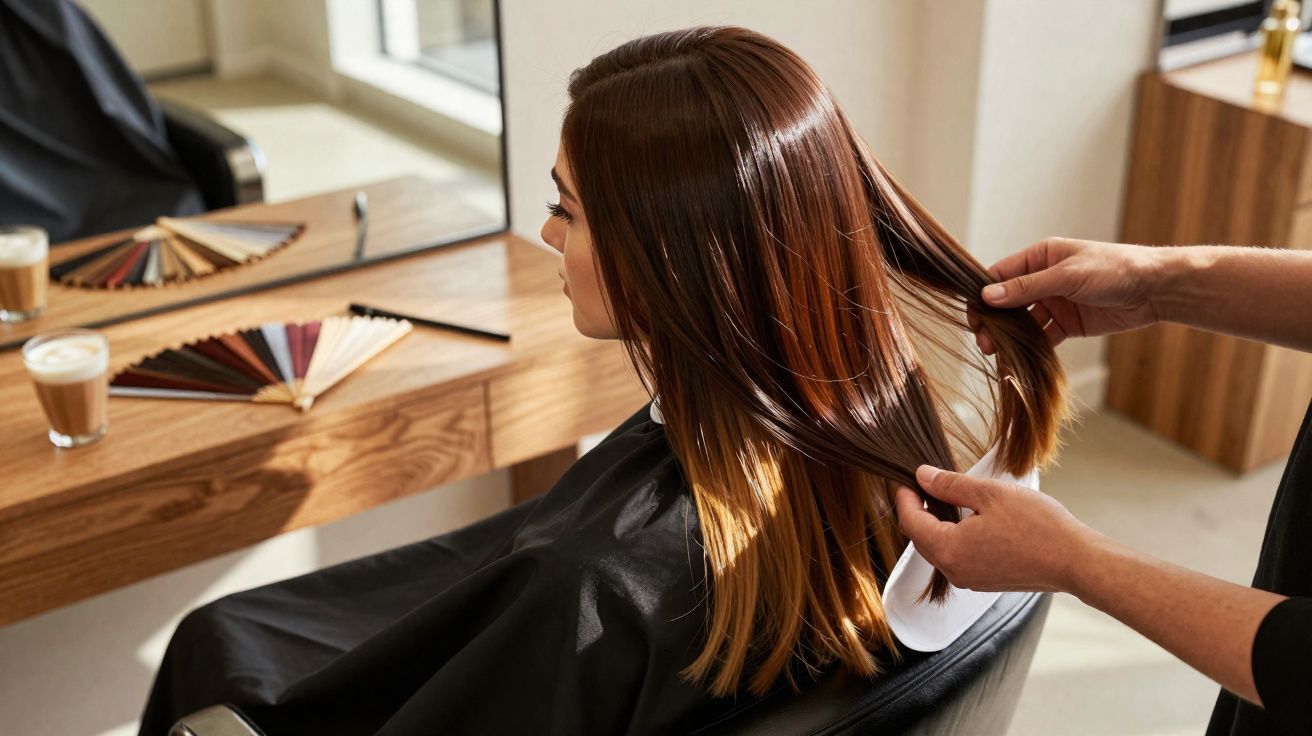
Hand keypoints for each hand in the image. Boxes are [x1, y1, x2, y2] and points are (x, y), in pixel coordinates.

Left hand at [894, 466, 1100, 592]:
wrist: (1075, 561)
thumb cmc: (1038, 526)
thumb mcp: (990, 494)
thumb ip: (950, 485)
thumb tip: (922, 476)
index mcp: (949, 549)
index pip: (910, 521)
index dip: (905, 497)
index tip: (907, 478)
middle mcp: (954, 570)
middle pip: (920, 538)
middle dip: (917, 511)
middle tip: (924, 484)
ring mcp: (969, 580)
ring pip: (938, 549)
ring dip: (936, 525)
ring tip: (946, 497)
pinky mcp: (984, 581)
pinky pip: (957, 557)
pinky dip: (953, 538)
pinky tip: (967, 519)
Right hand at [970, 237, 1164, 354]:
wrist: (1154, 290)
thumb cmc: (1114, 269)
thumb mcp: (1067, 276)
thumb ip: (1028, 287)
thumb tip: (989, 296)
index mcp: (1040, 257)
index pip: (1000, 275)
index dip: (984, 294)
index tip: (973, 315)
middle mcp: (1043, 279)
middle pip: (1008, 301)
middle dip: (994, 320)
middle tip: (983, 341)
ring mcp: (1055, 302)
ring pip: (1022, 321)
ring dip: (1009, 336)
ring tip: (996, 352)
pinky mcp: (1067, 324)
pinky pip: (1042, 336)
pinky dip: (1030, 347)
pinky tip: (1020, 357)